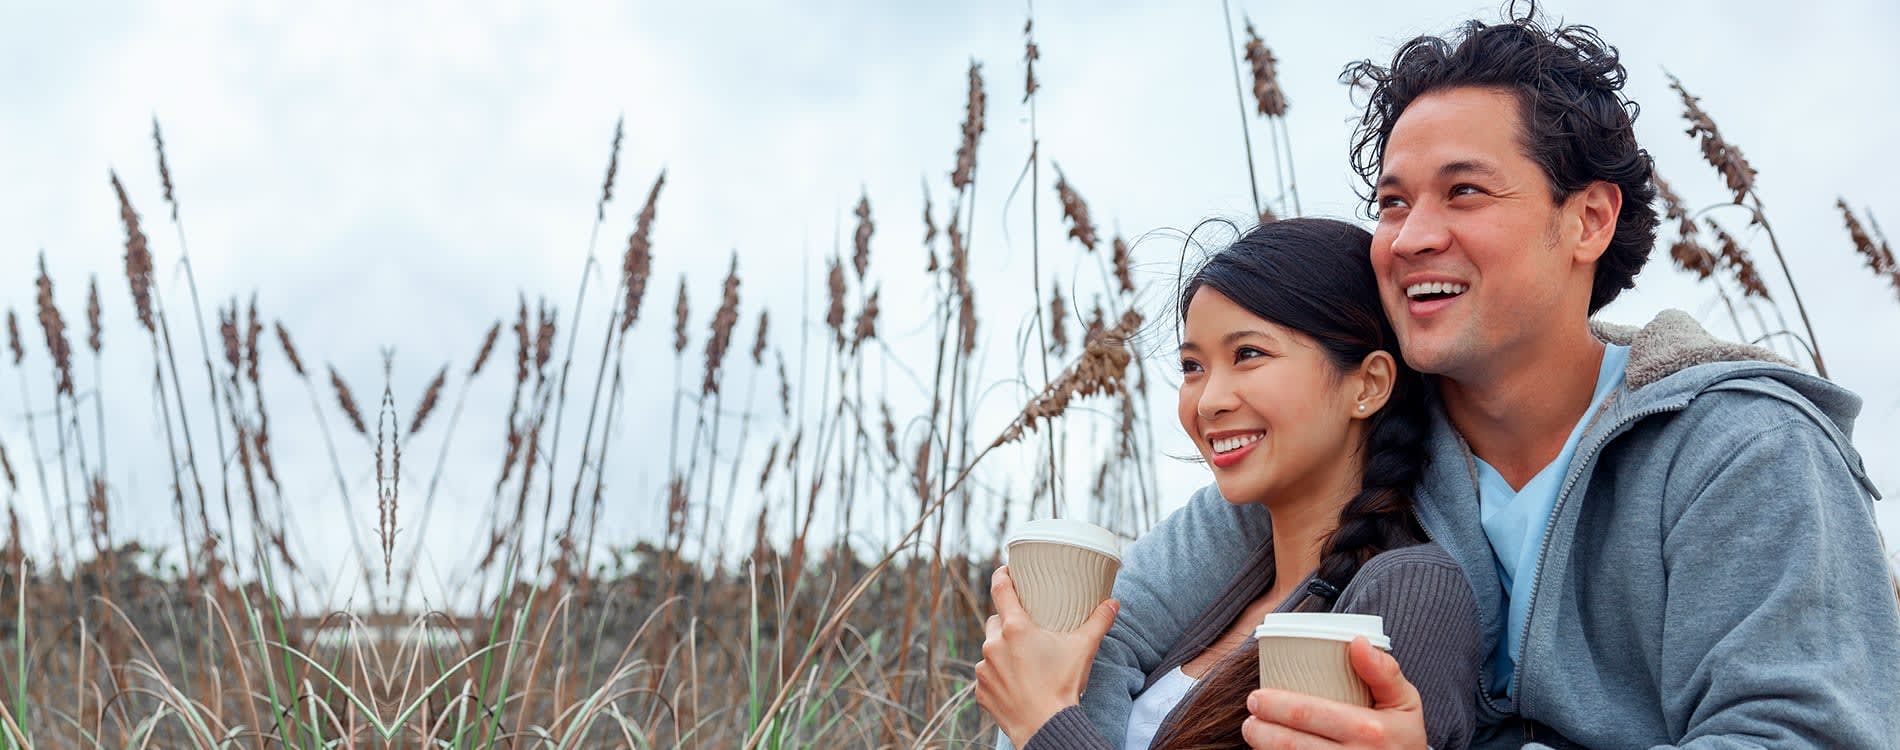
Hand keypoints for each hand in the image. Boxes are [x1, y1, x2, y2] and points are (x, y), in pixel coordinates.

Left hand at [973, 565, 1119, 747]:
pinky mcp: (981, 691)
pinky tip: (1015, 684)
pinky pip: (986, 676)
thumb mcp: (1083, 649)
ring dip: (1001, 650)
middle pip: (995, 621)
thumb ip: (1098, 622)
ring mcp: (984, 669)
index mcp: (1015, 628)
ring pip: (989, 649)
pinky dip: (998, 676)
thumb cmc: (1063, 686)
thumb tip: (1113, 603)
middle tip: (1026, 630)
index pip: (1000, 589)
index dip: (1002, 576)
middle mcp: (993, 644)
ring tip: (1023, 661)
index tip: (1006, 571)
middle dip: (1007, 622)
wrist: (1046, 728)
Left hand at [1241, 636, 1427, 748]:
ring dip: (1263, 747)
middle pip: (1291, 744)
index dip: (1275, 705)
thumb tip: (1357, 641)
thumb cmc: (1402, 735)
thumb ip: (1384, 670)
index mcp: (1369, 729)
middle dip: (1260, 729)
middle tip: (1250, 715)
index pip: (1309, 714)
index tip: (1257, 697)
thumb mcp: (1405, 701)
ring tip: (1253, 732)